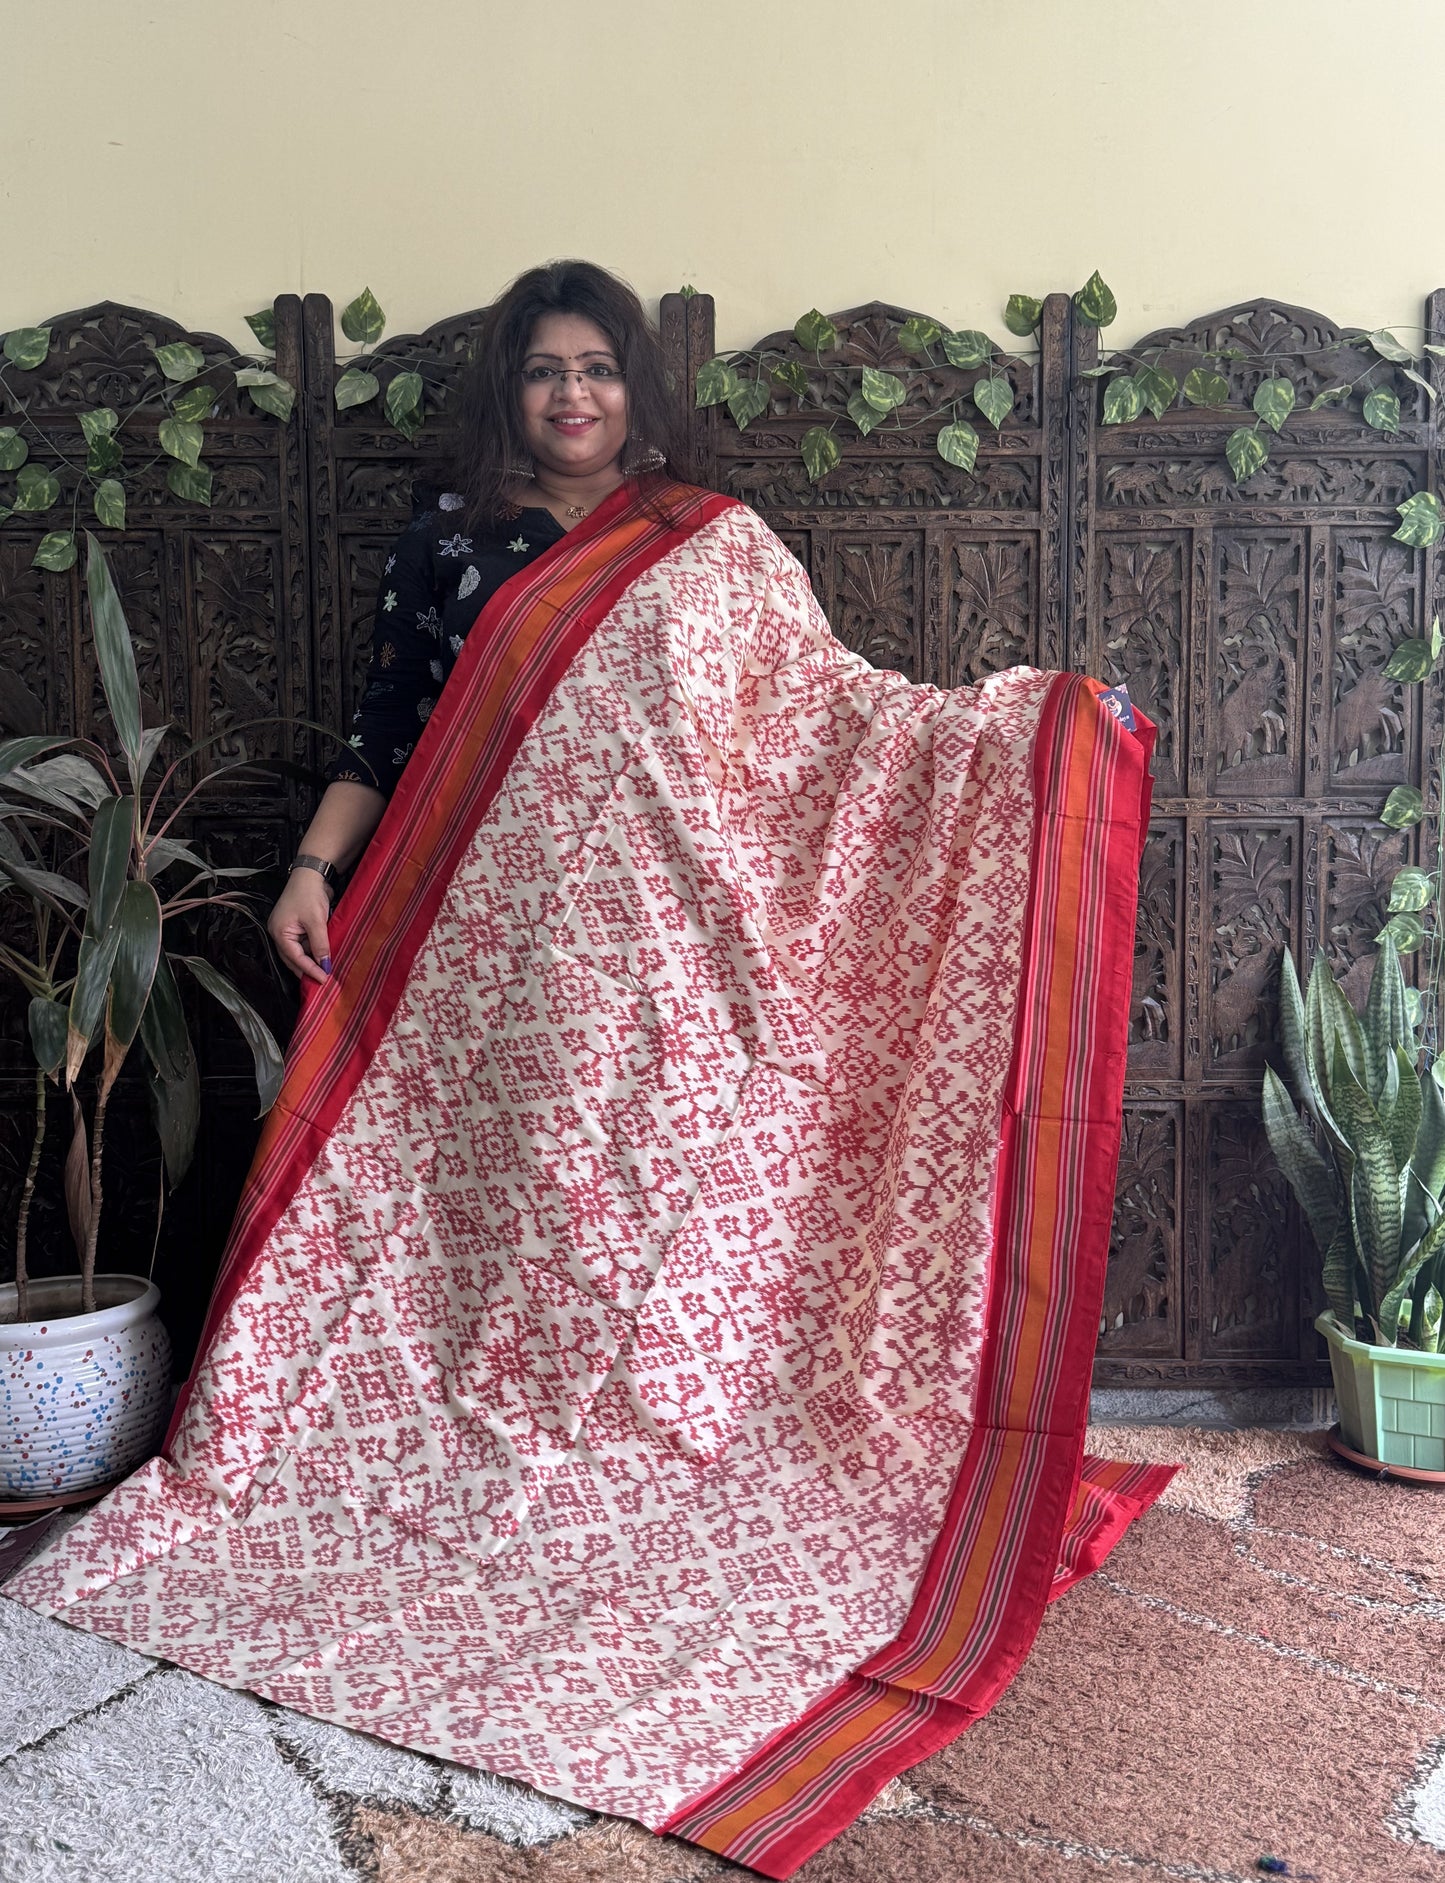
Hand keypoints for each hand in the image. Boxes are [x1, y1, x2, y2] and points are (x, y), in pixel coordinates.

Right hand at [268, 867, 332, 984]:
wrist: (311, 874)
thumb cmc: (309, 894)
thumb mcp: (316, 921)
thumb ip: (320, 944)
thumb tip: (325, 964)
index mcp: (279, 933)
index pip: (295, 958)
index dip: (310, 970)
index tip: (324, 979)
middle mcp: (280, 934)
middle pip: (293, 959)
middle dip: (307, 970)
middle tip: (323, 981)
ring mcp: (287, 931)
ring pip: (299, 953)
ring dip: (311, 962)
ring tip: (325, 972)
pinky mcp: (296, 927)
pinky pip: (304, 945)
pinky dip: (313, 951)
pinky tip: (323, 958)